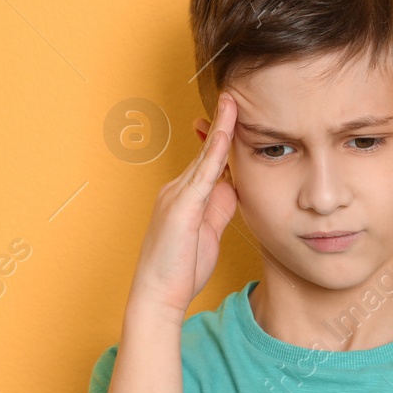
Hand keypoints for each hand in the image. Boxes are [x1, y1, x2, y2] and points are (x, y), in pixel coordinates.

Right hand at [127, 90, 239, 323]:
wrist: (158, 295)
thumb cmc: (181, 269)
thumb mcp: (208, 233)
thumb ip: (220, 208)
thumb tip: (234, 188)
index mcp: (185, 196)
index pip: (208, 160)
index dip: (221, 138)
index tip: (232, 116)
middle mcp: (178, 190)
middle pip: (207, 152)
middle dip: (222, 124)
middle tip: (234, 96)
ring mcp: (177, 196)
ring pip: (205, 156)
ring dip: (221, 128)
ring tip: (233, 102)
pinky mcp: (182, 208)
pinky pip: (203, 174)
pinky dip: (216, 151)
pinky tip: (227, 134)